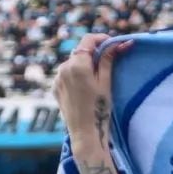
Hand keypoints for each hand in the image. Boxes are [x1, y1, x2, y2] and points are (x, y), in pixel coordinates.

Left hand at [54, 35, 129, 149]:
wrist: (85, 134)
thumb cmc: (99, 110)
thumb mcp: (106, 84)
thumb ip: (107, 61)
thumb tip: (117, 44)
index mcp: (78, 64)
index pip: (89, 40)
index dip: (102, 39)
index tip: (112, 44)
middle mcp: (64, 67)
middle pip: (80, 52)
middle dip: (93, 54)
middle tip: (107, 64)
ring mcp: (58, 77)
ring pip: (73, 64)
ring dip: (83, 66)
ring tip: (94, 81)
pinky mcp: (55, 87)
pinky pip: (66, 76)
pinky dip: (75, 77)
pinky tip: (84, 90)